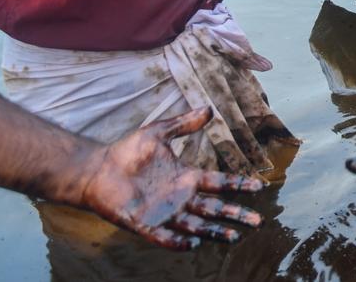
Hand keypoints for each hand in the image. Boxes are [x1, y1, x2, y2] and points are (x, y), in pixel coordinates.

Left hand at [79, 107, 264, 249]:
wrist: (96, 170)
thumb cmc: (126, 152)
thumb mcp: (158, 133)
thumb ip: (183, 123)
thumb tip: (209, 110)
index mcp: (186, 177)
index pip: (219, 183)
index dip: (239, 185)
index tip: (259, 187)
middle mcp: (180, 198)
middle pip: (215, 209)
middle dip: (236, 215)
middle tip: (257, 222)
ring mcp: (164, 213)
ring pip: (196, 225)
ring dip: (215, 232)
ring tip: (234, 237)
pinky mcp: (145, 224)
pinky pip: (165, 236)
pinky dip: (179, 242)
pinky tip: (194, 244)